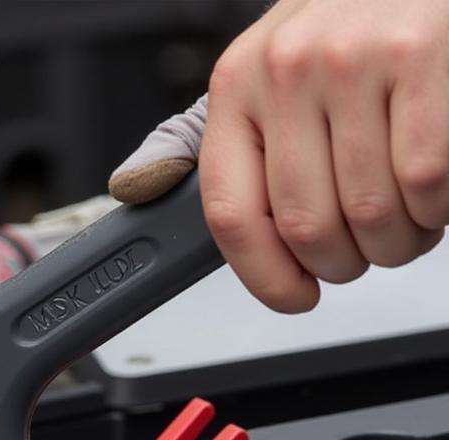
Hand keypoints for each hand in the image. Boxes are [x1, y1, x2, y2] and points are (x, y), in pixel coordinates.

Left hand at [109, 0, 447, 312]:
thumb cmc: (352, 25)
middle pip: (304, 226)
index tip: (295, 296)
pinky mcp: (419, 53)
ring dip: (397, 241)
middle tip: (366, 251)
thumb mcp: (270, 74)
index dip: (264, 276)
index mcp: (237, 86)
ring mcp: (352, 60)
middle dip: (343, 263)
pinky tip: (434, 193)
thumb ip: (222, 139)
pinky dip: (437, 208)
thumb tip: (136, 185)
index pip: (229, 213)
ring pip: (369, 213)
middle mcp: (285, 71)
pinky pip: (423, 179)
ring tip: (406, 219)